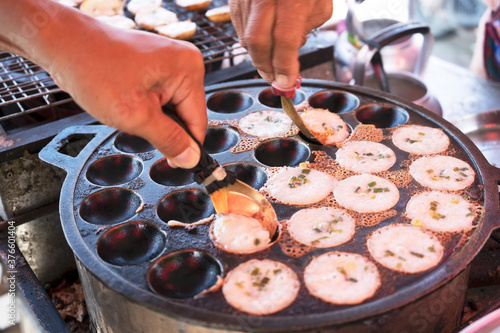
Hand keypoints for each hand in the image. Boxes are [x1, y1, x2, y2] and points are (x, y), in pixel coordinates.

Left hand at [48, 22, 206, 168]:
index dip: (186, 146)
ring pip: (171, 108)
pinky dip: (145, 109)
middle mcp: (183, 62)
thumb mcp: (136, 117)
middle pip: (185, 114)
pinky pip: (159, 98)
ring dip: (152, 119)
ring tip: (127, 109)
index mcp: (188, 69)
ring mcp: (168, 63)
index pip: (198, 121)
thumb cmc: (95, 69)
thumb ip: (169, 140)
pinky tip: (127, 102)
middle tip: (136, 126)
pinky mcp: (154, 67)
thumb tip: (190, 158)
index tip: (175, 165)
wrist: (64, 45)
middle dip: (163, 128)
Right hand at [229, 0, 331, 88]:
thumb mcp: (320, 5)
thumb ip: (306, 30)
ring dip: (257, 56)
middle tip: (274, 79)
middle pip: (258, 42)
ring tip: (269, 64)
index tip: (287, 82)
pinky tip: (261, 45)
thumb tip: (289, 55)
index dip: (284, 66)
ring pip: (245, 36)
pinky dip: (249, 41)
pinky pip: (238, 26)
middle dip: (266, 66)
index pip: (284, 40)